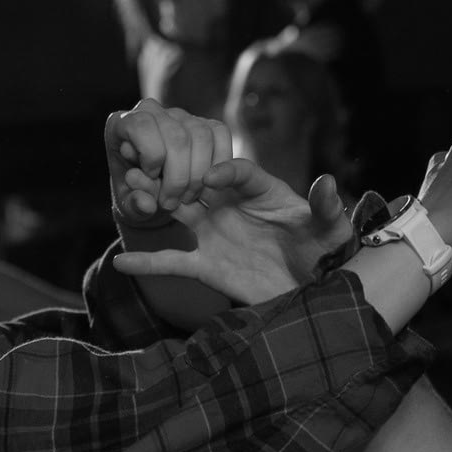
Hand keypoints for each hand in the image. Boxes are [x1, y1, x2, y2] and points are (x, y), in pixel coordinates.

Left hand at [105, 101, 233, 224]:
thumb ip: (134, 206)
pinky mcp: (204, 121)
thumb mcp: (129, 207)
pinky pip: (219, 133)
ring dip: (198, 175)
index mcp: (121, 124)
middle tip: (171, 203)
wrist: (154, 194)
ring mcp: (179, 114)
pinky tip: (206, 184)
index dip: (151, 155)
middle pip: (176, 136)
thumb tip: (146, 204)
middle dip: (178, 177)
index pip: (141, 125)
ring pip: (201, 135)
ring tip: (186, 198)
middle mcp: (151, 111)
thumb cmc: (136, 196)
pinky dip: (218, 163)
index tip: (151, 178)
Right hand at [109, 153, 353, 305]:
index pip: (238, 171)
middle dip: (174, 172)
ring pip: (176, 211)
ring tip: (129, 187)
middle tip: (149, 160)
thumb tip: (329, 182)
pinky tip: (121, 263)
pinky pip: (173, 261)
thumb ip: (326, 207)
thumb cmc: (323, 254)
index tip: (210, 178)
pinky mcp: (206, 265)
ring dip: (153, 199)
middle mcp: (230, 205)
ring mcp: (214, 233)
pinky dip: (147, 263)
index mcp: (260, 190)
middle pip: (196, 181)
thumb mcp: (331, 230)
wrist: (311, 291)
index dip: (225, 170)